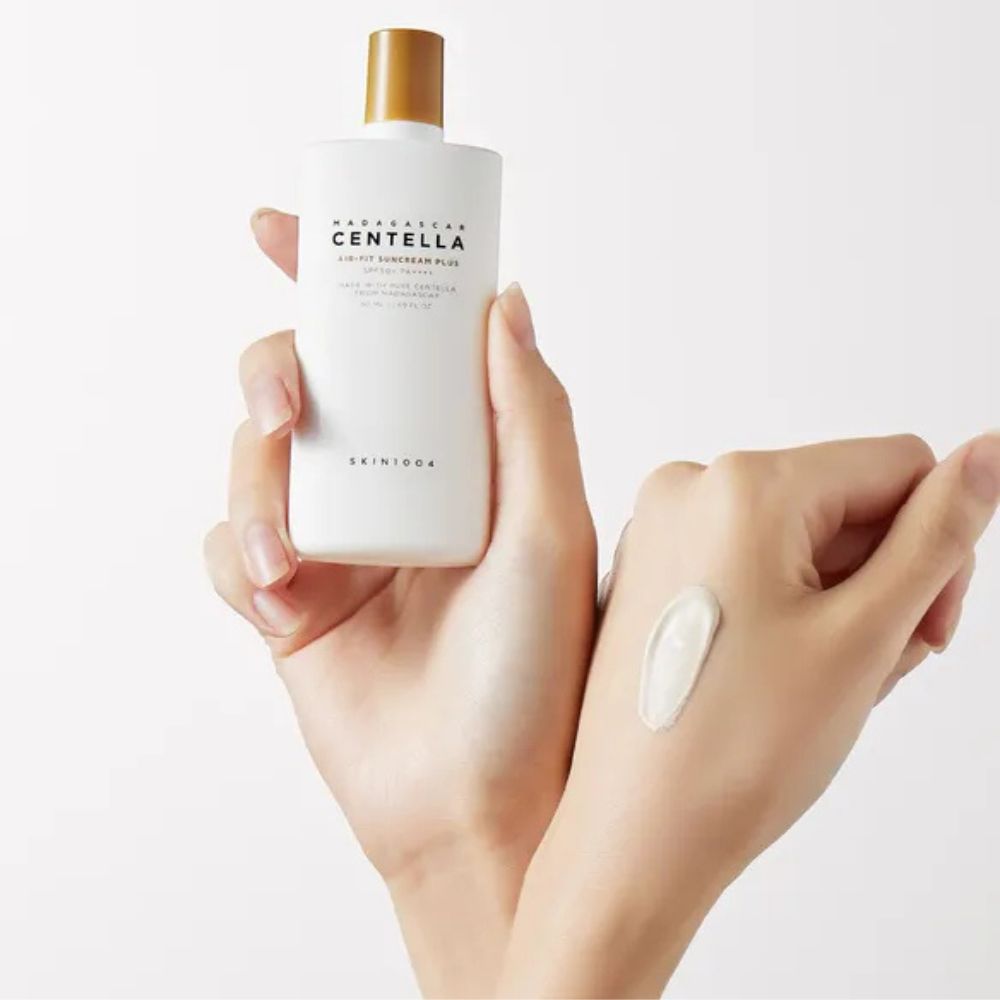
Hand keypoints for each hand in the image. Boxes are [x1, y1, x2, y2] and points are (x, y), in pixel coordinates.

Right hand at [204, 209, 595, 996]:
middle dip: (277, 373)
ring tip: (287, 547)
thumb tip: (504, 298)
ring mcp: (340, 541)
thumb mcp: (549, 531)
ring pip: (255, 461)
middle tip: (287, 403)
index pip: (399, 341)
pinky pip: (229, 547)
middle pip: (310, 385)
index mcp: (464, 457)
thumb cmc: (535, 676)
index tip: (286, 230)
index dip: (340, 277)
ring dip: (254, 484)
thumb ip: (530, 413)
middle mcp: (399, 485)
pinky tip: (277, 594)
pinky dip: (239, 556)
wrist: (481, 805)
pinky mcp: (289, 601)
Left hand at [500, 434, 998, 997]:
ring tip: (822, 683)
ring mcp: (660, 530)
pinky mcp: (649, 571)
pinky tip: (780, 676)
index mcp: (742, 485)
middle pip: (843, 501)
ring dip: (838, 603)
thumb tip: (988, 455)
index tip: (928, 625)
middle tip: (874, 665)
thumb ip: (938, 535)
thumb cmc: (735, 750)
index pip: (897, 464)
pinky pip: (746, 564)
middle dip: (882, 580)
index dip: (938, 542)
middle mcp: (688, 489)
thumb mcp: (865, 633)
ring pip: (798, 540)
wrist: (635, 836)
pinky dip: (785, 609)